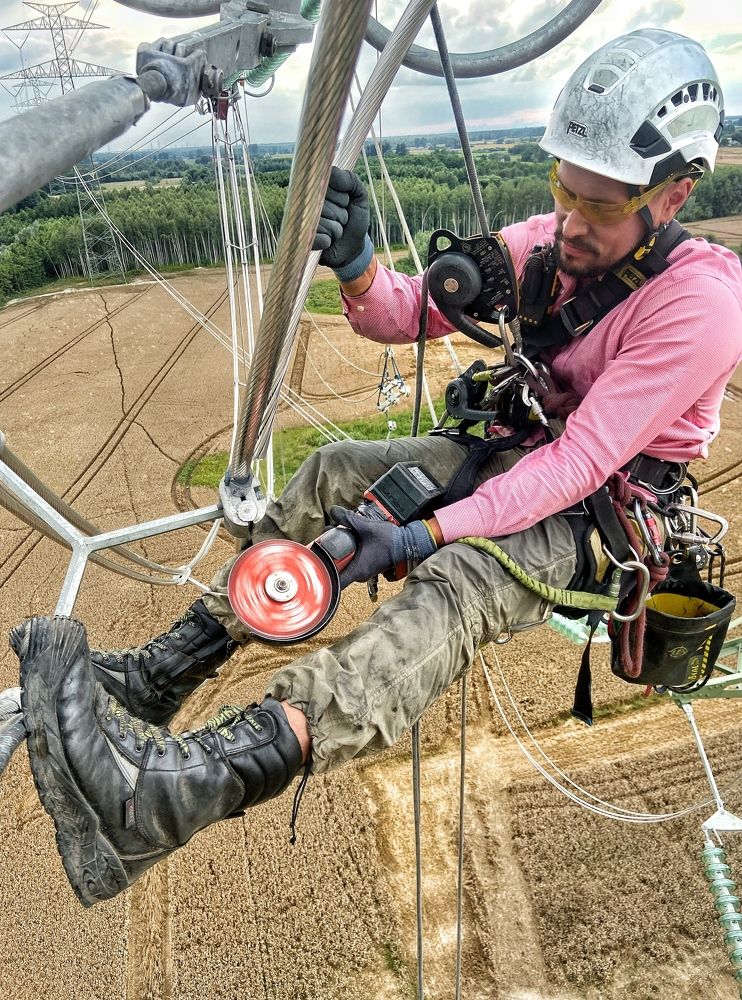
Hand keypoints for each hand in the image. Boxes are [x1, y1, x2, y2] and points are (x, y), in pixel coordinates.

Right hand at [312, 167, 372, 281]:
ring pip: (323, 222)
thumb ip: (350, 180)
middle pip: (326, 206)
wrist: (351, 248)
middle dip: (340, 215)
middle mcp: (307, 202)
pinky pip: (319, 237)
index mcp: (318, 189)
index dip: (342, 198)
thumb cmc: (354, 220)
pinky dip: (328, 240)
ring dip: (336, 230)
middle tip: (340, 219)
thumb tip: (331, 171)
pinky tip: (328, 242)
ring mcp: (302, 220)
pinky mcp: (302, 238)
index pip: (327, 185)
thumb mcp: (359, 197)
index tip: (345, 203)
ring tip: (335, 231)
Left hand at [329, 506, 437, 588]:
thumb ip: (348, 519)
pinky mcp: (367, 565)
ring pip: (344, 565)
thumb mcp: (366, 528)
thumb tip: (333, 510)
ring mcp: (363, 571)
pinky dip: (346, 553)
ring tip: (333, 538)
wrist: (408, 543)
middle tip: (322, 542)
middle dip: (328, 558)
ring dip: (337, 554)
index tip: (315, 562)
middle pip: (336, 571)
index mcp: (357, 570)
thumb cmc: (390, 541)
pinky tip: (344, 540)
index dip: (322, 574)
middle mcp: (359, 574)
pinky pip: (351, 562)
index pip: (334, 582)